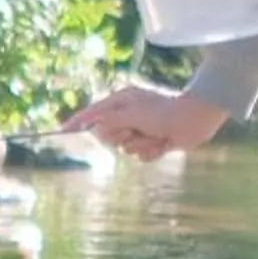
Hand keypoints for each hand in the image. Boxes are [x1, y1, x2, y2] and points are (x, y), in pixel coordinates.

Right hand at [67, 85, 225, 161]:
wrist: (195, 120)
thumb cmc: (164, 112)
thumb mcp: (133, 114)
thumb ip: (111, 121)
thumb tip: (95, 127)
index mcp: (123, 101)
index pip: (94, 113)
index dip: (78, 122)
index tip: (62, 131)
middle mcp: (130, 115)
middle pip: (108, 136)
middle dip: (122, 137)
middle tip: (136, 129)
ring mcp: (141, 129)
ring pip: (126, 149)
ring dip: (141, 145)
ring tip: (155, 135)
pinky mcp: (153, 142)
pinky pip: (141, 157)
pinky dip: (152, 152)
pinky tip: (164, 143)